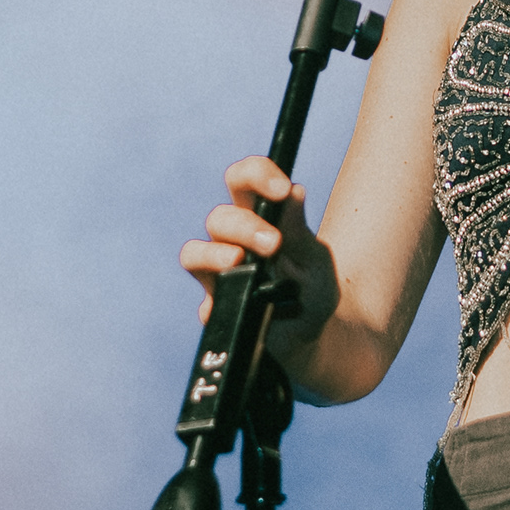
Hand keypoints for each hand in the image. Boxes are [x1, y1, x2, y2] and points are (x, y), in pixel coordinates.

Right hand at [179, 156, 338, 337]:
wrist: (312, 334)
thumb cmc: (312, 288)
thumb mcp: (315, 259)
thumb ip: (299, 231)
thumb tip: (294, 191)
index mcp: (259, 218)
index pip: (243, 181)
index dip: (256, 175)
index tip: (281, 189)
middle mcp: (232, 242)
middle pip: (219, 218)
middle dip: (244, 226)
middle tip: (274, 244)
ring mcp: (218, 276)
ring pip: (194, 253)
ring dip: (214, 254)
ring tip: (238, 261)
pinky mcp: (217, 309)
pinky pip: (205, 303)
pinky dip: (218, 300)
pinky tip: (242, 303)